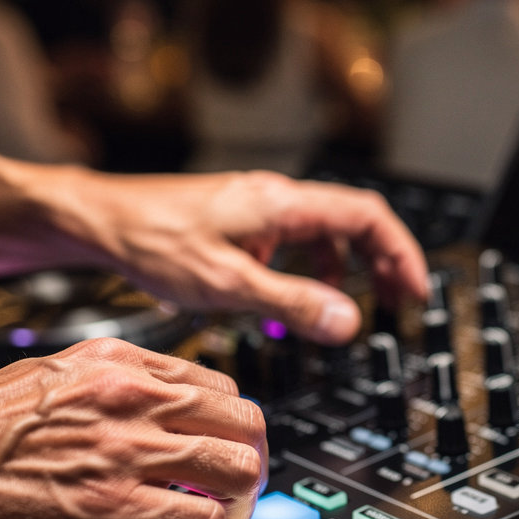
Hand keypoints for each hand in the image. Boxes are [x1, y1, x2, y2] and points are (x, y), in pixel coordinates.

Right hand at [0, 338, 264, 518]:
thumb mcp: (53, 380)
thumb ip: (114, 391)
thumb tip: (160, 418)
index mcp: (120, 362)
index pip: (220, 387)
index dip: (229, 429)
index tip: (221, 453)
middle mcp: (134, 396)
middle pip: (246, 424)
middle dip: (250, 465)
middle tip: (232, 493)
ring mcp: (128, 450)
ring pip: (239, 471)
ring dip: (236, 506)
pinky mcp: (115, 508)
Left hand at [45, 169, 429, 344]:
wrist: (103, 222)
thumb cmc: (154, 242)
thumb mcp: (229, 284)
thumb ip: (291, 303)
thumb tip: (348, 321)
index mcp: (283, 204)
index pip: (368, 215)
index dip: (401, 251)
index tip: (415, 289)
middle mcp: (277, 198)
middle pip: (355, 220)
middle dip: (384, 260)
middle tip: (399, 300)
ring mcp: (260, 208)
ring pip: (326, 231)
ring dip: (348, 267)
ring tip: (349, 306)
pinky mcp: (242, 221)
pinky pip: (296, 240)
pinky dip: (311, 268)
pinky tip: (294, 296)